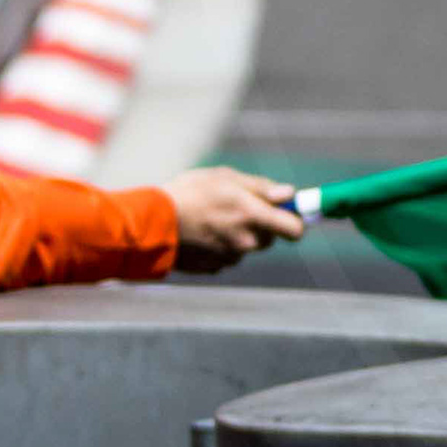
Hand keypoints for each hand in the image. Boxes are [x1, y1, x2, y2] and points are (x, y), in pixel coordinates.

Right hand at [163, 168, 304, 272]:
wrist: (150, 223)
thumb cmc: (188, 193)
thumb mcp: (225, 178)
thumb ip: (261, 188)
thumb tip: (289, 194)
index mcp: (253, 217)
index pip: (295, 229)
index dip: (295, 221)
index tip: (288, 214)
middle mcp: (246, 242)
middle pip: (269, 238)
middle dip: (260, 225)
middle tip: (237, 209)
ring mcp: (229, 258)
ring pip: (245, 247)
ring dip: (236, 235)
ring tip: (211, 219)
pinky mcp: (212, 268)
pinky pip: (225, 257)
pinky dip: (218, 247)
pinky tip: (200, 234)